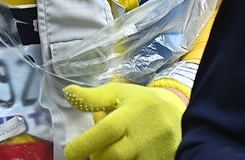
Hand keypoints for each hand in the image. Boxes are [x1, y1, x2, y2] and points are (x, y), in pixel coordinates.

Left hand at [63, 83, 185, 159]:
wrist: (176, 115)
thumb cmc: (141, 102)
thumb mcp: (119, 92)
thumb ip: (92, 97)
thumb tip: (67, 92)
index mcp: (130, 115)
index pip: (106, 131)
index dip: (85, 143)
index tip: (69, 152)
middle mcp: (143, 137)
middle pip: (113, 156)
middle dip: (97, 156)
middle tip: (94, 151)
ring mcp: (152, 154)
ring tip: (110, 150)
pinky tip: (122, 155)